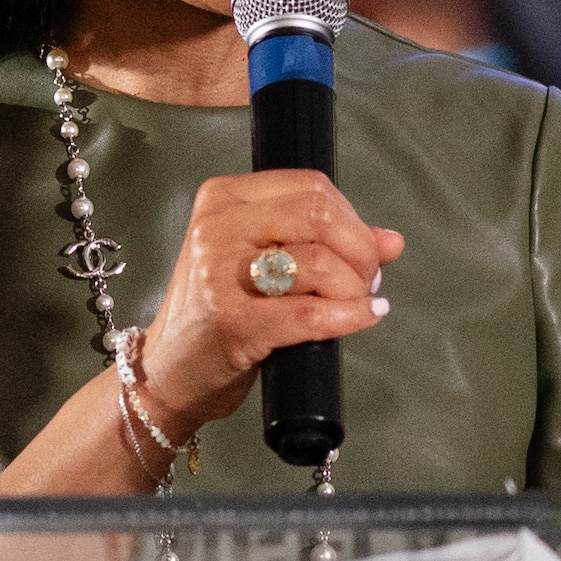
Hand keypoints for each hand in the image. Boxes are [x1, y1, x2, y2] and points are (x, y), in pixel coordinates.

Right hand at [136, 167, 401, 434]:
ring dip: (354, 288)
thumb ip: (320, 242)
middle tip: (366, 278)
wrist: (170, 373)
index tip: (363, 248)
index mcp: (222, 199)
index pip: (311, 187)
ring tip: (356, 302)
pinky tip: (363, 316)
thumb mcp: (259, 263)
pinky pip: (312, 312)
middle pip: (319, 215)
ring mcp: (219, 274)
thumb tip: (390, 241)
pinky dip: (349, 315)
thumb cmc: (216, 315)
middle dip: (359, 249)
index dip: (352, 218)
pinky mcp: (233, 321)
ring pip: (319, 262)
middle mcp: (217, 228)